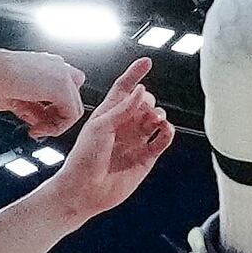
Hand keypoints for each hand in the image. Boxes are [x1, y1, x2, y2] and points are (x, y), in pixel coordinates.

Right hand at [0, 46, 88, 137]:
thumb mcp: (16, 99)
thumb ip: (34, 109)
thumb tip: (41, 121)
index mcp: (46, 67)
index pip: (65, 93)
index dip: (52, 113)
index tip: (36, 122)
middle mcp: (56, 67)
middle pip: (73, 100)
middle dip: (56, 120)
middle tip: (37, 128)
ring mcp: (60, 74)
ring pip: (75, 107)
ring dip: (57, 124)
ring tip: (36, 129)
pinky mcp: (60, 86)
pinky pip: (72, 114)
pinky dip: (58, 127)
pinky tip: (38, 128)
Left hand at [47, 57, 177, 219]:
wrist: (85, 190)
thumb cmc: (83, 159)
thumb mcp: (100, 126)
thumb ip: (124, 108)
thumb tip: (142, 91)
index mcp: (108, 114)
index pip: (124, 88)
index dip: (135, 74)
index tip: (146, 62)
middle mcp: (123, 125)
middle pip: (144, 103)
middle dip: (148, 101)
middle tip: (144, 110)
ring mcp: (136, 140)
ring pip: (155, 119)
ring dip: (158, 115)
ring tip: (154, 120)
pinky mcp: (147, 156)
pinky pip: (163, 139)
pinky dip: (167, 132)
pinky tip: (164, 129)